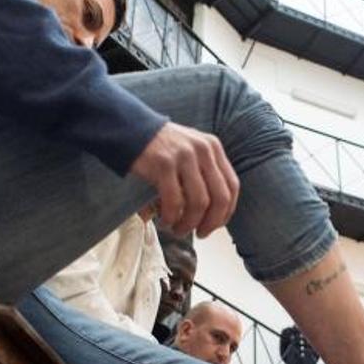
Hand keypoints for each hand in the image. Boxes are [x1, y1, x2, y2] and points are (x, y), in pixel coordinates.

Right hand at [130, 122, 239, 236]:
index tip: (215, 225)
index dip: (226, 211)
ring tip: (177, 230)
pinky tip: (164, 221)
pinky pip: (174, 201)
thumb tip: (214, 213)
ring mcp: (184, 156)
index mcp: (213, 148)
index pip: (232, 186)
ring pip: (199, 203)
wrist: (130, 129)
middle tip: (200, 234)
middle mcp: (203, 150)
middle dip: (211, 223)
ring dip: (189, 224)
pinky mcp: (164, 164)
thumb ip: (204, 172)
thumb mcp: (191, 150)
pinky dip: (171, 217)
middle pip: (220, 198)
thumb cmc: (161, 148)